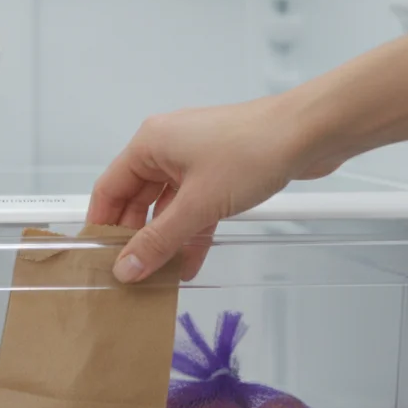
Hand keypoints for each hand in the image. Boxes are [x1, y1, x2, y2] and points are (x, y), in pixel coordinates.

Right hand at [87, 94, 343, 282]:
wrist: (309, 133)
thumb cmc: (252, 151)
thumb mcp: (198, 205)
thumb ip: (159, 241)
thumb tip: (127, 268)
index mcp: (150, 144)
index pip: (109, 189)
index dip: (102, 224)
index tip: (98, 257)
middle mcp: (167, 147)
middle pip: (138, 199)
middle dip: (137, 237)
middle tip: (131, 272)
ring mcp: (195, 158)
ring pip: (168, 206)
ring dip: (166, 239)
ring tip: (161, 274)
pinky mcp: (220, 170)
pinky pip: (194, 205)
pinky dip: (191, 231)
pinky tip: (191, 260)